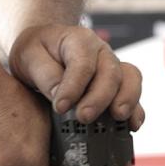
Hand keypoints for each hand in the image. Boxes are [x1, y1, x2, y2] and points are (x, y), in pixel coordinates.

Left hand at [9, 24, 145, 129]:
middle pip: (110, 72)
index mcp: (79, 40)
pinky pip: (134, 93)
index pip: (82, 63)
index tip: (60, 107)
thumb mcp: (28, 56)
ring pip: (130, 79)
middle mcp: (101, 52)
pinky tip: (132, 125)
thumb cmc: (36, 52)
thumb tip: (60, 97)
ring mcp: (113, 67)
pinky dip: (136, 109)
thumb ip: (44, 74)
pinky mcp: (118, 84)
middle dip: (99, 97)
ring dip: (126, 99)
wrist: (44, 50)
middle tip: (84, 117)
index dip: (73, 86)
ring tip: (118, 117)